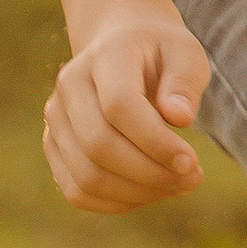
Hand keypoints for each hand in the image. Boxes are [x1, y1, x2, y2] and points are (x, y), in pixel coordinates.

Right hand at [43, 0, 209, 213]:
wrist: (123, 45)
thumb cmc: (161, 53)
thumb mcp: (185, 54)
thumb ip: (184, 82)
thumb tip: (180, 118)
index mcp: (104, 56)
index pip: (118, 106)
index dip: (155, 141)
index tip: (192, 161)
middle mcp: (69, 86)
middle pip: (99, 145)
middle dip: (150, 173)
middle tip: (192, 178)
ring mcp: (56, 118)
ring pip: (86, 176)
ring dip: (137, 193)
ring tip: (177, 186)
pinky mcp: (54, 146)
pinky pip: (77, 191)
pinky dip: (117, 203)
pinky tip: (152, 193)